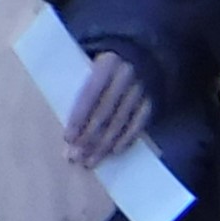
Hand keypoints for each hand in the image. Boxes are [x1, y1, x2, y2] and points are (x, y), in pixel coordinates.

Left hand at [65, 50, 150, 166]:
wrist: (139, 59)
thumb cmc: (103, 72)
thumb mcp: (91, 69)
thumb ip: (80, 90)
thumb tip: (67, 127)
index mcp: (107, 63)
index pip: (90, 94)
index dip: (78, 117)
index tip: (67, 138)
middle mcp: (126, 75)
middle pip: (105, 111)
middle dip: (89, 137)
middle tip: (75, 157)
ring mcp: (141, 89)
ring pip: (121, 121)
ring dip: (104, 144)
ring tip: (89, 161)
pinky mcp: (151, 101)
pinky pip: (139, 124)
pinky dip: (126, 139)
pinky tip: (113, 152)